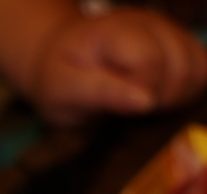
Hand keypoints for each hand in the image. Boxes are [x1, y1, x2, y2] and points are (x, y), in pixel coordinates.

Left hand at [29, 9, 206, 124]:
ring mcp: (169, 31)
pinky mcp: (181, 44)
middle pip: (182, 67)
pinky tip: (158, 98)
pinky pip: (202, 71)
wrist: (60, 59)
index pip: (151, 62)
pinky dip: (186, 91)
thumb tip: (146, 103)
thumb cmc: (61, 78)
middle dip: (160, 99)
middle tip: (129, 110)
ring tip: (142, 104)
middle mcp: (149, 24)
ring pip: (199, 70)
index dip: (142, 94)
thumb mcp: (64, 91)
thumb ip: (102, 94)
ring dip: (176, 97)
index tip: (121, 110)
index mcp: (115, 31)